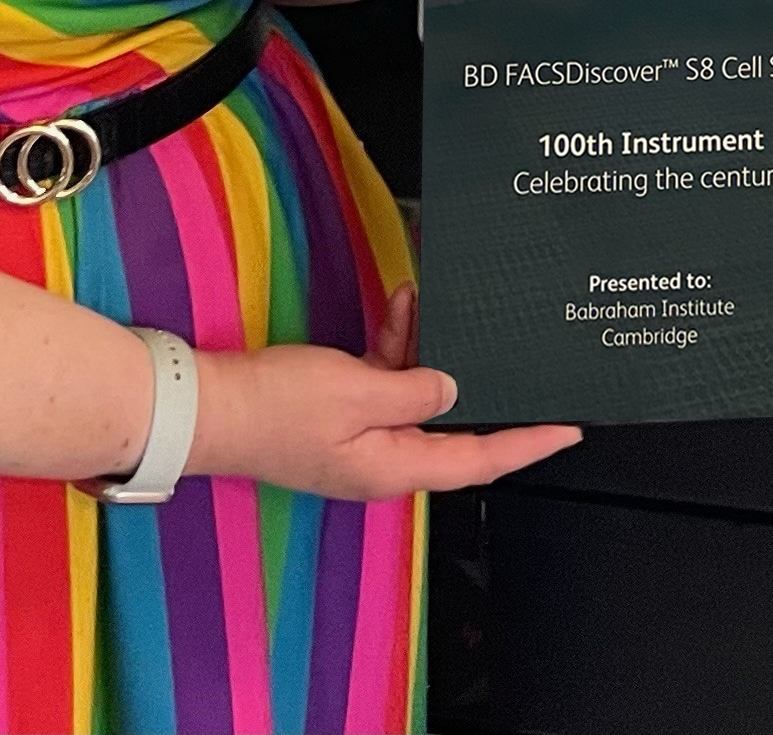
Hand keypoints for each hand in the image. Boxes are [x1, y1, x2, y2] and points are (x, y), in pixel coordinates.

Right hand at [195, 312, 575, 502]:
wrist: (205, 408)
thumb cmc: (274, 407)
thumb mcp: (358, 390)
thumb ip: (416, 390)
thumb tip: (452, 390)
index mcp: (393, 468)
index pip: (479, 460)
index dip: (527, 445)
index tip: (567, 430)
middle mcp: (380, 460)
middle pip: (451, 425)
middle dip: (478, 384)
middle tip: (514, 355)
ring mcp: (357, 439)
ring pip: (415, 394)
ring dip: (426, 352)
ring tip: (431, 305)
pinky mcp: (334, 416)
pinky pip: (381, 383)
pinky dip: (394, 349)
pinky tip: (400, 310)